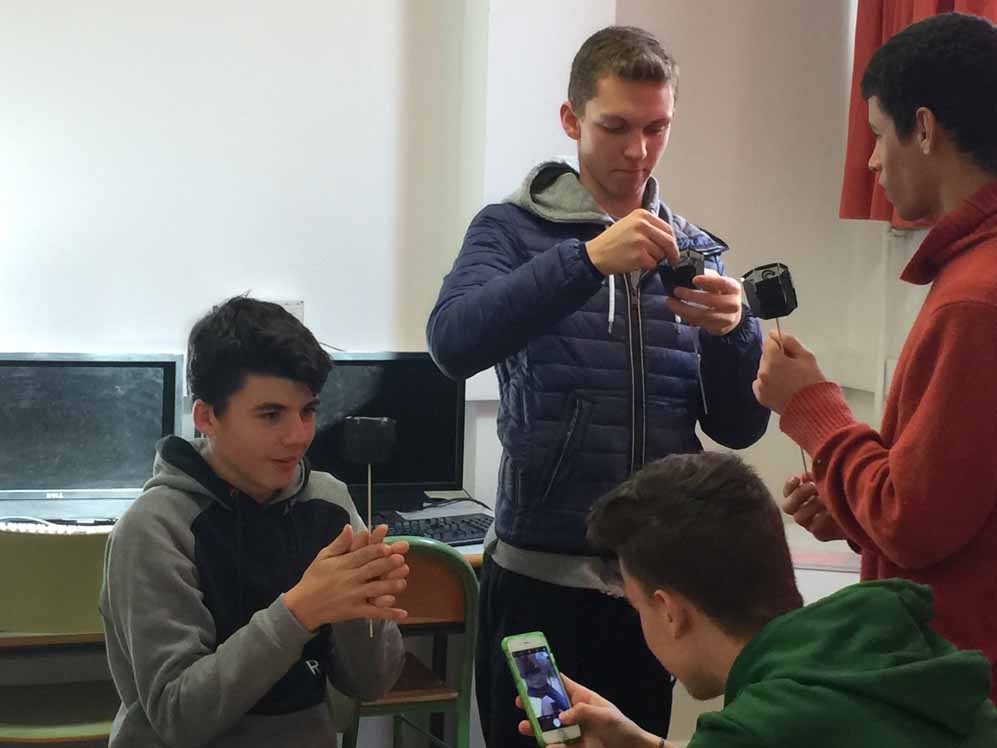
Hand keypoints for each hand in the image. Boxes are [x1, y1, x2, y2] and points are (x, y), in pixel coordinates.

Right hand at [284, 524, 409, 630]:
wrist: (303, 606)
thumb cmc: (313, 578)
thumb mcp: (322, 557)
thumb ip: (339, 543)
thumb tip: (349, 527)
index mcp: (343, 564)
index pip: (362, 555)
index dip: (375, 550)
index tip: (388, 546)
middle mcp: (349, 579)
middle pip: (372, 570)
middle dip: (387, 564)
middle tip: (400, 559)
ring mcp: (353, 596)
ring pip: (375, 590)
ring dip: (390, 586)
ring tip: (403, 582)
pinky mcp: (355, 611)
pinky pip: (374, 612)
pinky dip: (389, 613)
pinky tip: (403, 613)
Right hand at [516, 674, 664, 747]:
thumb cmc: (622, 729)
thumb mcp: (606, 715)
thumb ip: (583, 712)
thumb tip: (562, 715)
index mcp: (582, 698)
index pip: (561, 683)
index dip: (546, 676)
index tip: (529, 672)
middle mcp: (573, 713)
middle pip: (549, 705)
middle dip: (533, 702)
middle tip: (520, 701)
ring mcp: (572, 730)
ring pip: (548, 726)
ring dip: (536, 726)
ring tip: (524, 726)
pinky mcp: (572, 747)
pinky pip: (557, 745)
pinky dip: (551, 745)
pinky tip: (549, 746)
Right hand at [585, 209, 678, 275]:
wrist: (596, 254)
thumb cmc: (613, 241)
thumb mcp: (630, 223)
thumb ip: (649, 226)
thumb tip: (669, 238)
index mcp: (641, 215)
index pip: (667, 228)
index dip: (672, 241)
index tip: (673, 248)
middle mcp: (642, 225)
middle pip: (668, 241)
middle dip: (672, 253)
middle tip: (673, 260)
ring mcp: (641, 241)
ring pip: (660, 254)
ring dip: (653, 258)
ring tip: (637, 255)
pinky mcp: (639, 255)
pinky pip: (652, 264)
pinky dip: (646, 266)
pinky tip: (634, 261)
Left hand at [664, 270, 742, 335]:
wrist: (731, 314)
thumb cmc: (722, 294)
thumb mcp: (718, 281)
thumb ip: (707, 276)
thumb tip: (692, 272)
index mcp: (733, 288)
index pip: (722, 283)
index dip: (708, 280)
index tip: (694, 279)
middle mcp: (732, 304)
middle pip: (711, 300)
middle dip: (691, 295)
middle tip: (677, 291)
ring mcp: (726, 318)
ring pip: (702, 314)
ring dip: (683, 308)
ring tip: (671, 302)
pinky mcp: (717, 328)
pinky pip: (698, 322)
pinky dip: (685, 316)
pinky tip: (678, 310)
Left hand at [752, 331, 825, 413]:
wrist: (812, 409)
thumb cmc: (812, 382)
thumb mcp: (806, 356)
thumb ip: (789, 342)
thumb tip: (776, 334)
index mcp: (774, 360)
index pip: (769, 341)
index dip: (780, 343)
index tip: (788, 351)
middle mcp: (763, 372)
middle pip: (766, 355)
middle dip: (776, 358)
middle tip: (792, 367)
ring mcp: (760, 385)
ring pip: (763, 369)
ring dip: (772, 370)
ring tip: (789, 380)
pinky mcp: (760, 396)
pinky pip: (761, 383)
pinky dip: (769, 383)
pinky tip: (782, 387)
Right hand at [782, 473, 846, 541]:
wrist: (860, 516)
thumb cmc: (842, 495)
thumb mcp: (829, 483)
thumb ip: (817, 478)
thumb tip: (807, 476)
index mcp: (800, 500)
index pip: (787, 494)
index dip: (789, 486)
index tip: (798, 478)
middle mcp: (801, 514)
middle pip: (788, 507)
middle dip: (798, 494)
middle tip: (813, 486)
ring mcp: (809, 525)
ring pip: (799, 517)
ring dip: (811, 504)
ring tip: (826, 498)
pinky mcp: (820, 534)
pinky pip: (815, 526)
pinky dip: (824, 516)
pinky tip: (834, 510)